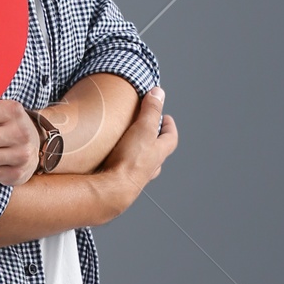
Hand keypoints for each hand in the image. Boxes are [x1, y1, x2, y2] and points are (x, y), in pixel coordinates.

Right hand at [97, 87, 176, 213]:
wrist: (113, 190)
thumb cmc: (130, 162)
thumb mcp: (143, 129)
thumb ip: (151, 110)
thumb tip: (159, 93)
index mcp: (158, 154)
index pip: (171, 138)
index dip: (170, 127)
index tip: (166, 117)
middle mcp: (150, 167)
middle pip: (159, 153)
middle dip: (155, 142)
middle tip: (149, 132)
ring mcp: (135, 177)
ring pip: (143, 165)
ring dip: (139, 156)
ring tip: (130, 147)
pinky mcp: (119, 183)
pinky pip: (124, 172)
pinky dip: (122, 165)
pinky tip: (111, 161)